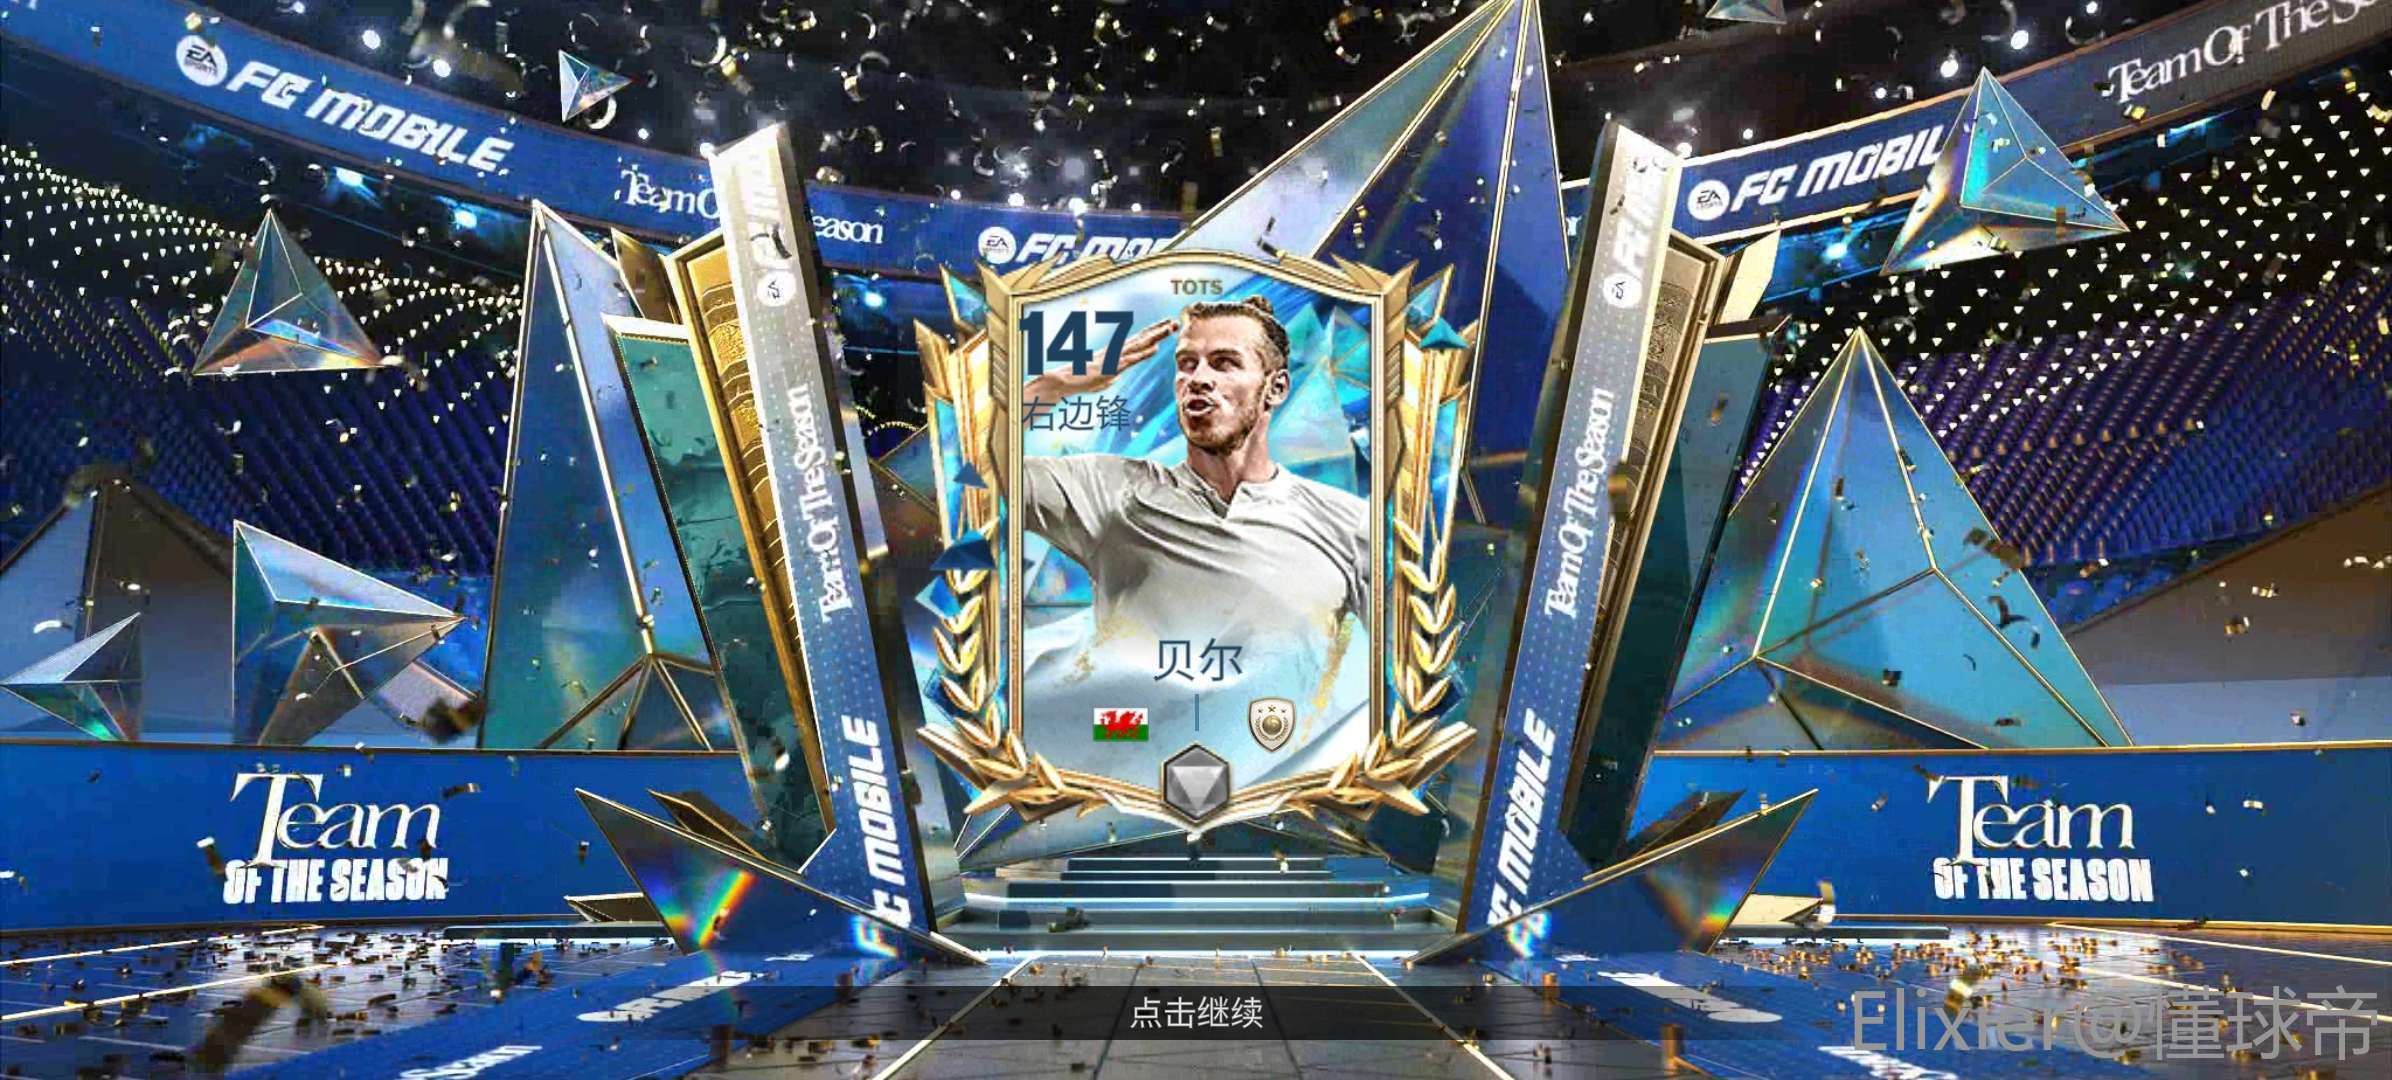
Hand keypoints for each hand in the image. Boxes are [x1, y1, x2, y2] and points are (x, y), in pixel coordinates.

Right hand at [1023, 317, 1176, 401]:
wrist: (1064, 380)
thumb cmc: (1080, 381)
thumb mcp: (1101, 379)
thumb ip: (1111, 375)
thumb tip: (1117, 376)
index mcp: (1115, 353)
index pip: (1137, 340)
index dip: (1152, 332)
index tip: (1165, 325)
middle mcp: (1116, 351)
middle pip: (1142, 338)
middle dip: (1159, 330)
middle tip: (1174, 322)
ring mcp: (1114, 358)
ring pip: (1139, 345)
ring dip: (1156, 337)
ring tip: (1170, 329)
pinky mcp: (1111, 367)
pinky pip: (1130, 359)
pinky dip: (1144, 354)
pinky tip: (1155, 349)